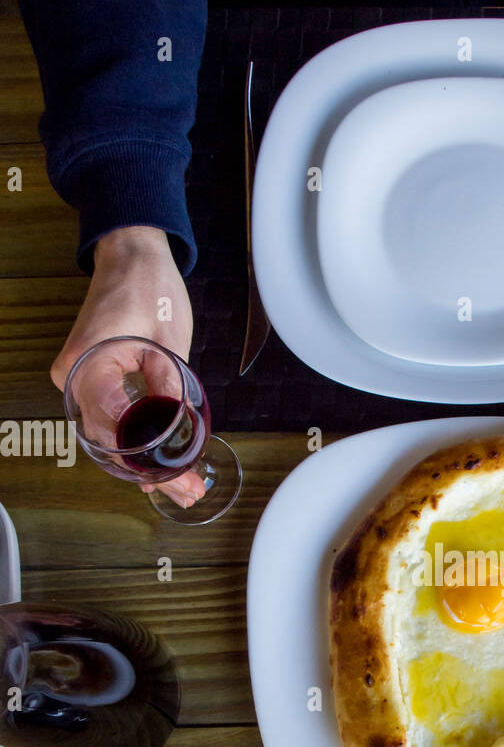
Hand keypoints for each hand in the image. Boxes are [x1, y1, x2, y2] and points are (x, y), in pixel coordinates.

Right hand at [52, 226, 203, 507]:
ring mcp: (79, 380)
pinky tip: (159, 471)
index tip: (177, 475)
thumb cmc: (146, 286)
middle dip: (150, 470)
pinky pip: (111, 420)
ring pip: (110, 436)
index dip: (148, 455)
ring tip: (182, 488)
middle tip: (187, 491)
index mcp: (89, 363)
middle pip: (110, 439)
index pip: (116, 424)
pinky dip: (136, 444)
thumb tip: (177, 425)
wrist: (130, 255)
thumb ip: (170, 383)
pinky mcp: (92, 381)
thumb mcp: (169, 338)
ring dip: (145, 463)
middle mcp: (74, 376)